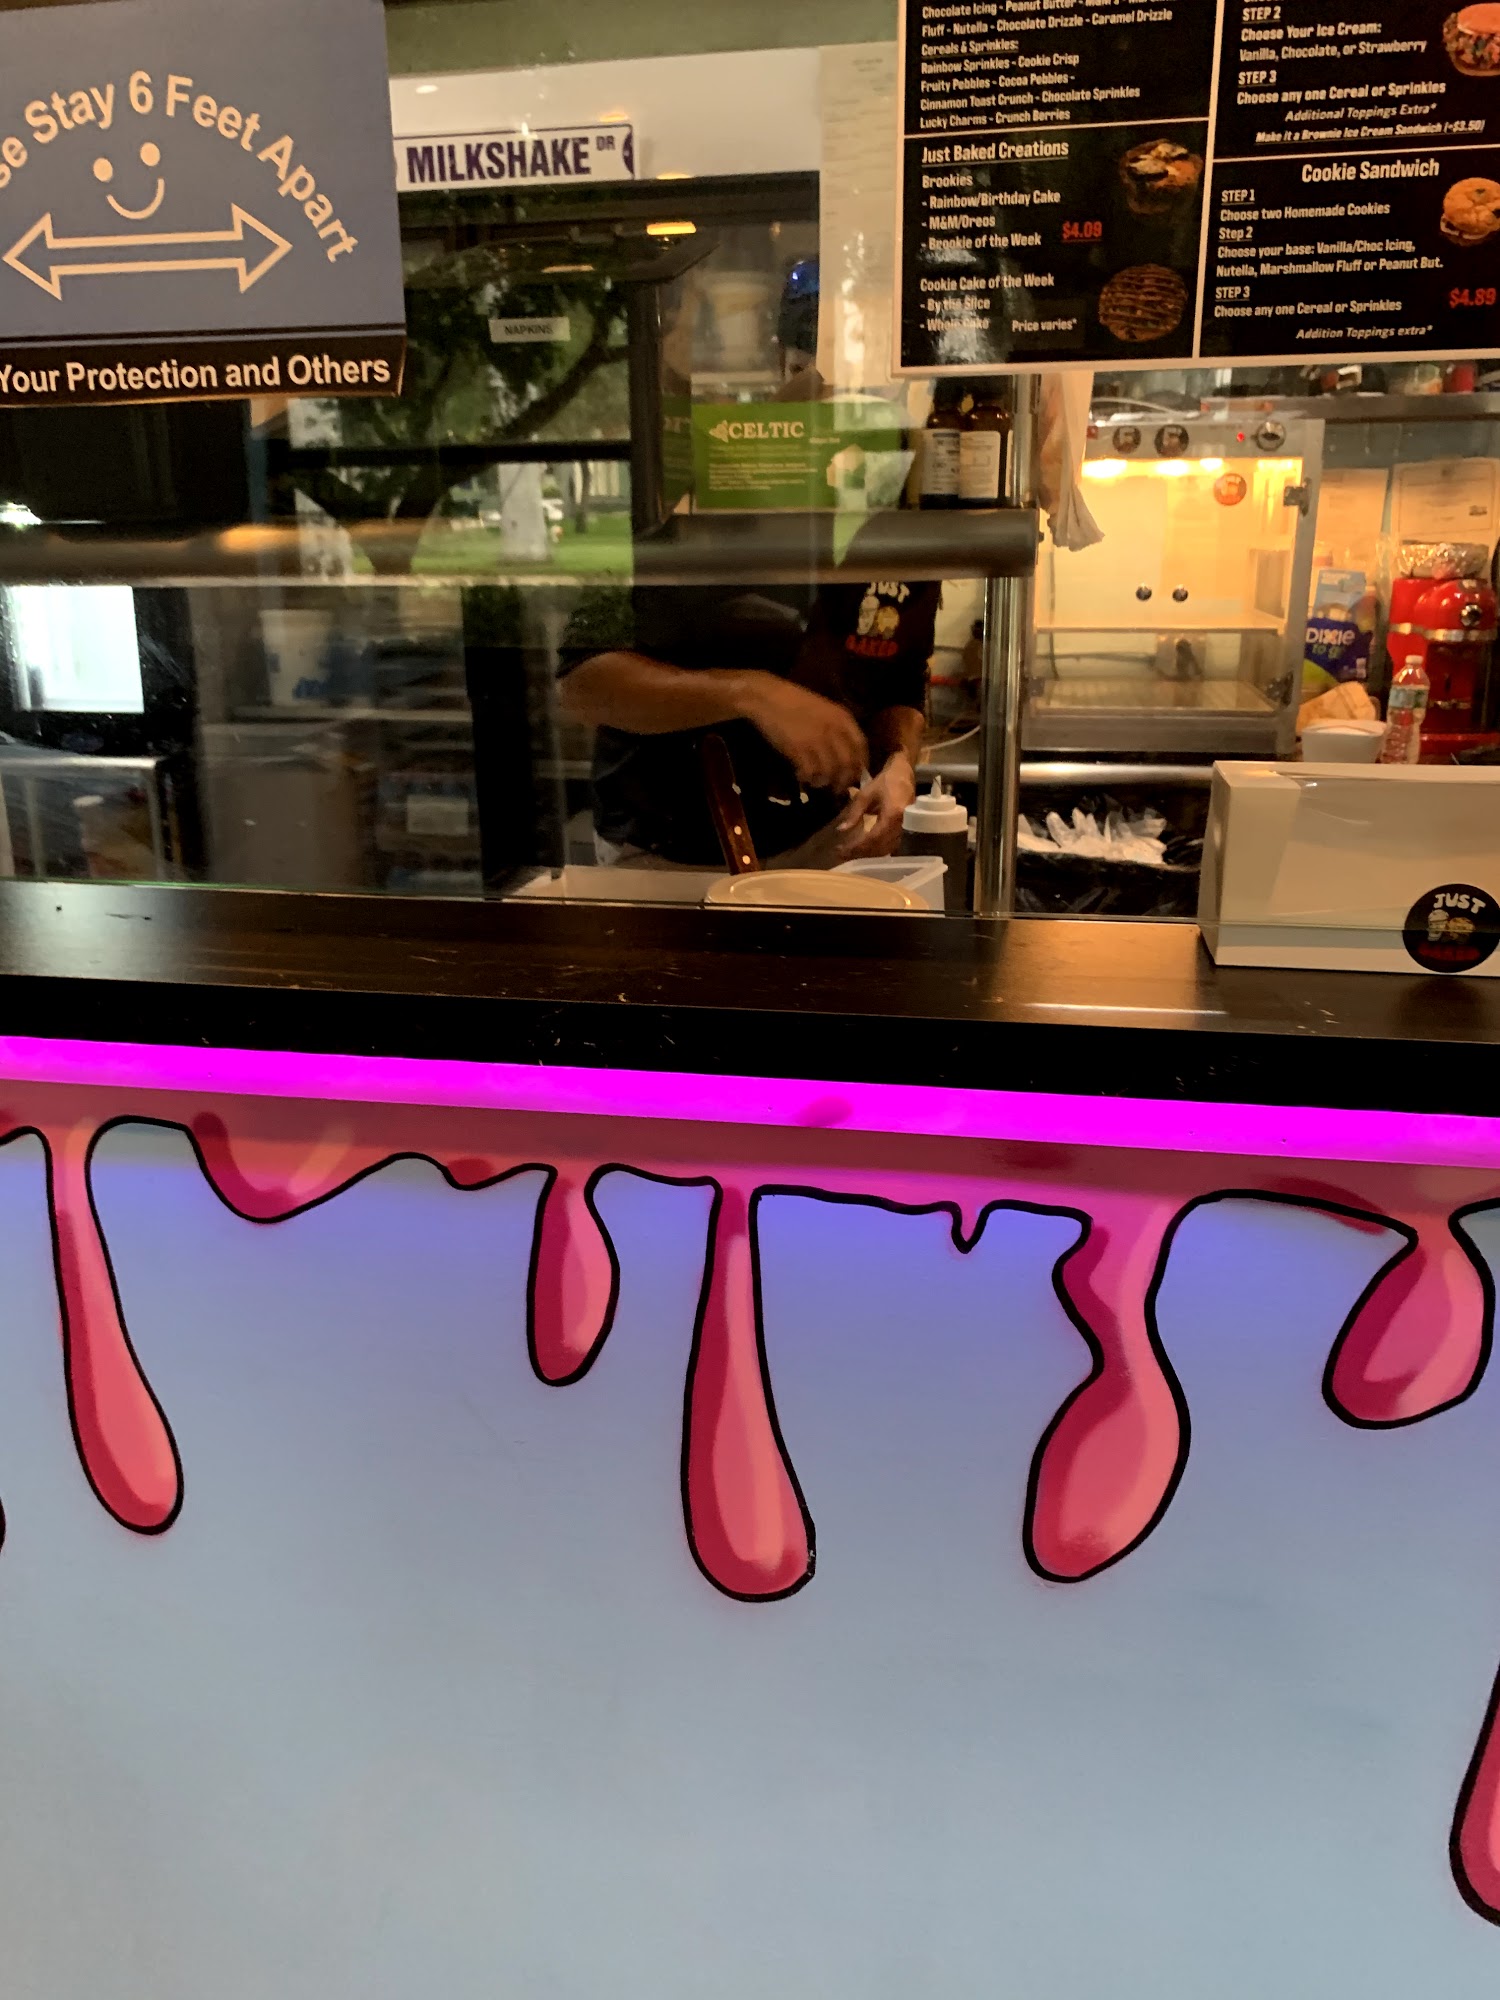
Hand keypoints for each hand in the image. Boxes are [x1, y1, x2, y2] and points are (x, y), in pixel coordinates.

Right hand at [737, 673, 868, 792]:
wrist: (767, 698)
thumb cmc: (794, 702)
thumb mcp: (824, 710)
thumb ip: (837, 728)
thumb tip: (846, 755)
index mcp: (842, 717)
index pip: (861, 746)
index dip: (860, 765)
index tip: (855, 776)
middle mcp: (834, 730)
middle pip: (848, 764)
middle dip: (844, 780)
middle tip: (838, 789)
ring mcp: (816, 740)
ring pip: (830, 771)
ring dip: (824, 781)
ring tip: (816, 782)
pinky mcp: (799, 749)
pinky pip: (810, 772)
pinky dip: (807, 778)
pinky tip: (801, 776)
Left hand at [836, 751, 916, 859]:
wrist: (904, 774)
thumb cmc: (885, 781)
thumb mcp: (866, 794)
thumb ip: (854, 813)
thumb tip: (841, 830)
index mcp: (893, 814)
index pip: (873, 837)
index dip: (857, 846)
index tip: (842, 850)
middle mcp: (902, 825)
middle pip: (880, 846)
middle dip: (860, 852)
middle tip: (842, 854)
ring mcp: (906, 829)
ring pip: (886, 849)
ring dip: (868, 854)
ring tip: (850, 853)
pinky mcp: (906, 831)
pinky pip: (891, 846)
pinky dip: (877, 850)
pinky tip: (864, 850)